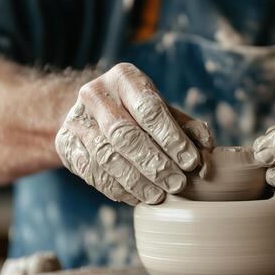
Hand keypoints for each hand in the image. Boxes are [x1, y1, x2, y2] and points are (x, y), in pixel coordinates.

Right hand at [55, 63, 212, 204]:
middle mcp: (95, 94)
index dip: (171, 138)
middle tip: (178, 184)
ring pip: (107, 156)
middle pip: (125, 134)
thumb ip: (187, 127)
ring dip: (136, 181)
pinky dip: (117, 188)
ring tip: (159, 196)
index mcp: (124, 77)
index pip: (149, 109)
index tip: (191, 162)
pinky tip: (137, 197)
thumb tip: (208, 148)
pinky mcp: (66, 144)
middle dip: (154, 163)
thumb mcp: (164, 111)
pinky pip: (92, 172)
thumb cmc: (139, 112)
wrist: (94, 112)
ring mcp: (76, 119)